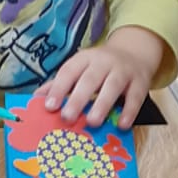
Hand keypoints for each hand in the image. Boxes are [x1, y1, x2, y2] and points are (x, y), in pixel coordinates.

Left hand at [37, 27, 164, 128]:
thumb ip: (60, 83)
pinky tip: (122, 125)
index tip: (49, 106)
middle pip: (90, 79)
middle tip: (67, 118)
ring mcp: (123, 71)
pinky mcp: (140, 82)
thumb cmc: (100, 67)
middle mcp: (103, 62)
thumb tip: (36, 99)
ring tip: (92, 122)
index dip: (58, 88)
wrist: (135, 52)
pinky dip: (129, 111)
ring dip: (102, 105)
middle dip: (78, 99)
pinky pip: (135, 97)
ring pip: (112, 86)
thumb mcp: (80, 69)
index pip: (69, 71)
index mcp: (84, 59)